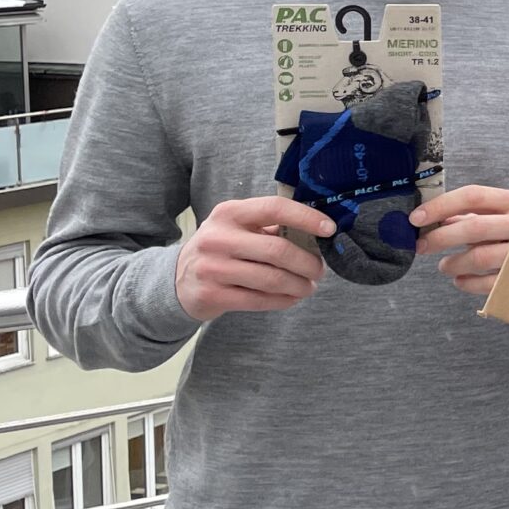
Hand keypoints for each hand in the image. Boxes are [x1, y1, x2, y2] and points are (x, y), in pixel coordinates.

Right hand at [176, 196, 334, 321]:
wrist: (178, 280)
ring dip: (299, 285)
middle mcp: (217, 238)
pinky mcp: (211, 294)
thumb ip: (271, 227)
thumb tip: (318, 233)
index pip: (274, 207)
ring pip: (272, 279)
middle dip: (308, 263)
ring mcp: (212, 267)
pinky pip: (259, 300)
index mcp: (229, 213)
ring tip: (309, 286)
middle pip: (277, 250)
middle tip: (320, 270)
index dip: (307, 218)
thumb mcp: (238, 228)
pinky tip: (292, 297)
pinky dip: (283, 300)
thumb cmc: (222, 249)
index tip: (330, 229)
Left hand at [411, 185, 508, 297]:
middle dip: (441, 238)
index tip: (415, 218)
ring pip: (480, 257)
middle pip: (474, 227)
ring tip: (444, 266)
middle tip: (421, 246)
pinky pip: (489, 284)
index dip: (441, 206)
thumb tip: (429, 219)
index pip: (473, 196)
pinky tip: (459, 280)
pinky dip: (467, 283)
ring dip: (453, 263)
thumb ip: (469, 215)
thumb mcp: (498, 215)